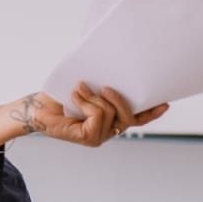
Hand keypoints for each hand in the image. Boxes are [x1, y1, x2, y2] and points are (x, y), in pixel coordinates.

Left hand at [26, 83, 169, 146]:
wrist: (37, 107)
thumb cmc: (61, 95)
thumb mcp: (88, 85)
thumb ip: (103, 82)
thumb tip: (115, 63)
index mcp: (112, 119)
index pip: (138, 118)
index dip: (152, 112)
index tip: (165, 102)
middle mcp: (108, 130)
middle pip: (129, 118)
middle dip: (120, 100)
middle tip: (106, 87)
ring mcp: (98, 137)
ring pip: (111, 115)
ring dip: (95, 98)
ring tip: (80, 88)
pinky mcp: (87, 138)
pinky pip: (97, 117)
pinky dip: (87, 103)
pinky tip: (75, 96)